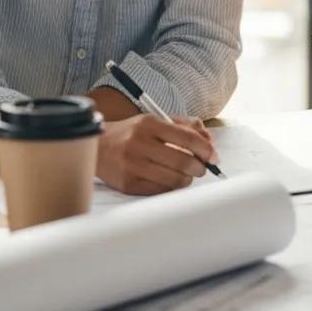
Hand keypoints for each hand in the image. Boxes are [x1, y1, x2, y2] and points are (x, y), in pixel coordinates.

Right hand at [96, 114, 218, 195]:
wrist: (97, 147)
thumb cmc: (132, 133)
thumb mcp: (156, 121)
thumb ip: (185, 126)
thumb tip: (209, 142)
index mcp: (149, 124)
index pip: (187, 138)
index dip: (205, 149)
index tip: (214, 157)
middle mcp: (139, 143)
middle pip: (182, 161)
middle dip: (199, 167)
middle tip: (202, 168)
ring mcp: (132, 165)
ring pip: (173, 179)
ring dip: (187, 179)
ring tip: (187, 175)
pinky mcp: (127, 184)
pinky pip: (159, 190)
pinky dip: (170, 187)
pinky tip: (170, 180)